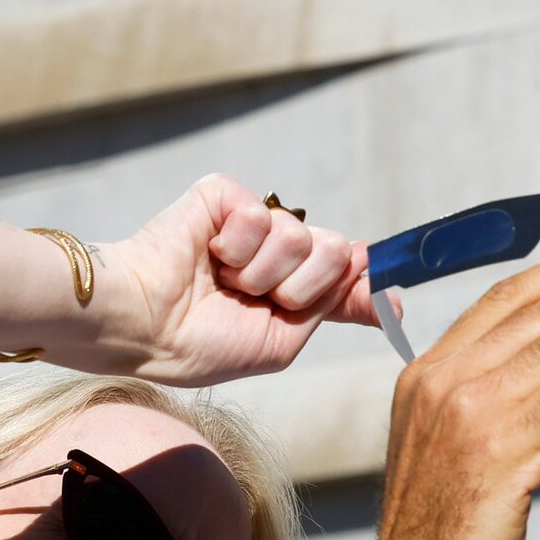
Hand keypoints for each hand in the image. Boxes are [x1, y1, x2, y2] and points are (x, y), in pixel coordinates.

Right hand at [102, 174, 378, 384]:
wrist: (146, 325)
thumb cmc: (200, 344)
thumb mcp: (281, 341)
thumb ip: (331, 305)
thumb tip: (375, 274)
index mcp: (285, 290)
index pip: (342, 278)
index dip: (367, 287)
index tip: (393, 302)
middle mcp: (273, 252)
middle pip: (335, 251)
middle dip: (302, 286)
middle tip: (257, 298)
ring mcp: (250, 222)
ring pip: (300, 236)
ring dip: (260, 272)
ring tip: (224, 281)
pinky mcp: (223, 195)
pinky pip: (261, 214)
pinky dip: (237, 245)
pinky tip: (209, 254)